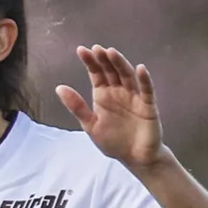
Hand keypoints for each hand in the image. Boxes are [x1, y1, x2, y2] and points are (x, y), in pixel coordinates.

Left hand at [56, 45, 165, 171]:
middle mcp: (119, 92)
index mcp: (103, 95)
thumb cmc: (113, 141)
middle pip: (111, 71)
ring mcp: (134, 97)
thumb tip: (59, 87)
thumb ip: (77, 107)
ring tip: (112, 53)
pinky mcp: (148, 106)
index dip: (90, 62)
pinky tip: (139, 69)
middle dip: (104, 60)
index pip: (96, 74)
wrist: (135, 158)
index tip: (81, 50)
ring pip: (127, 76)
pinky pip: (147, 90)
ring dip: (120, 64)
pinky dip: (144, 79)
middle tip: (96, 48)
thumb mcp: (90, 125)